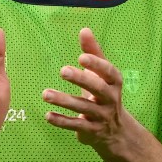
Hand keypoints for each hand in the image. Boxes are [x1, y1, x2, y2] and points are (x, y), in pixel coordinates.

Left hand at [43, 28, 143, 155]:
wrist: (116, 131)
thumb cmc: (105, 93)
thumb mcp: (102, 74)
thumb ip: (93, 52)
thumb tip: (84, 30)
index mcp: (114, 82)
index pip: (109, 72)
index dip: (97, 64)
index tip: (82, 57)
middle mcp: (110, 99)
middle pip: (98, 89)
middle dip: (81, 79)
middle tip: (63, 70)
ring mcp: (102, 116)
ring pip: (84, 108)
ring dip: (64, 100)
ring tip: (45, 94)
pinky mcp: (92, 131)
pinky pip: (76, 126)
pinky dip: (62, 121)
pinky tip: (48, 115)